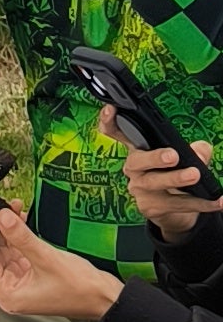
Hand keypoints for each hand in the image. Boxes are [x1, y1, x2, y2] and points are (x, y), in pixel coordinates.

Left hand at [0, 205, 118, 321]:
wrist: (106, 298)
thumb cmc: (81, 290)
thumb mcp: (47, 258)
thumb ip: (21, 237)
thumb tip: (2, 218)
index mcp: (9, 294)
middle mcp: (13, 290)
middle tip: (0, 207)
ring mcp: (23, 283)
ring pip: (6, 251)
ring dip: (9, 231)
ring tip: (13, 209)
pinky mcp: (34, 275)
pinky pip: (20, 252)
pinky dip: (20, 237)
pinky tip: (22, 222)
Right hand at [115, 129, 218, 244]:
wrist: (173, 212)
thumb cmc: (174, 175)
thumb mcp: (186, 157)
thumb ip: (196, 150)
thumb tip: (200, 154)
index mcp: (138, 149)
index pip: (117, 133)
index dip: (110, 121)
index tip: (111, 110)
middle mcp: (134, 169)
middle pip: (138, 161)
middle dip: (155, 157)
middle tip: (172, 156)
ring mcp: (140, 190)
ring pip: (156, 183)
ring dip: (176, 179)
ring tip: (194, 175)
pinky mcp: (152, 208)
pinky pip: (177, 203)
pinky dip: (200, 202)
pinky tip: (217, 200)